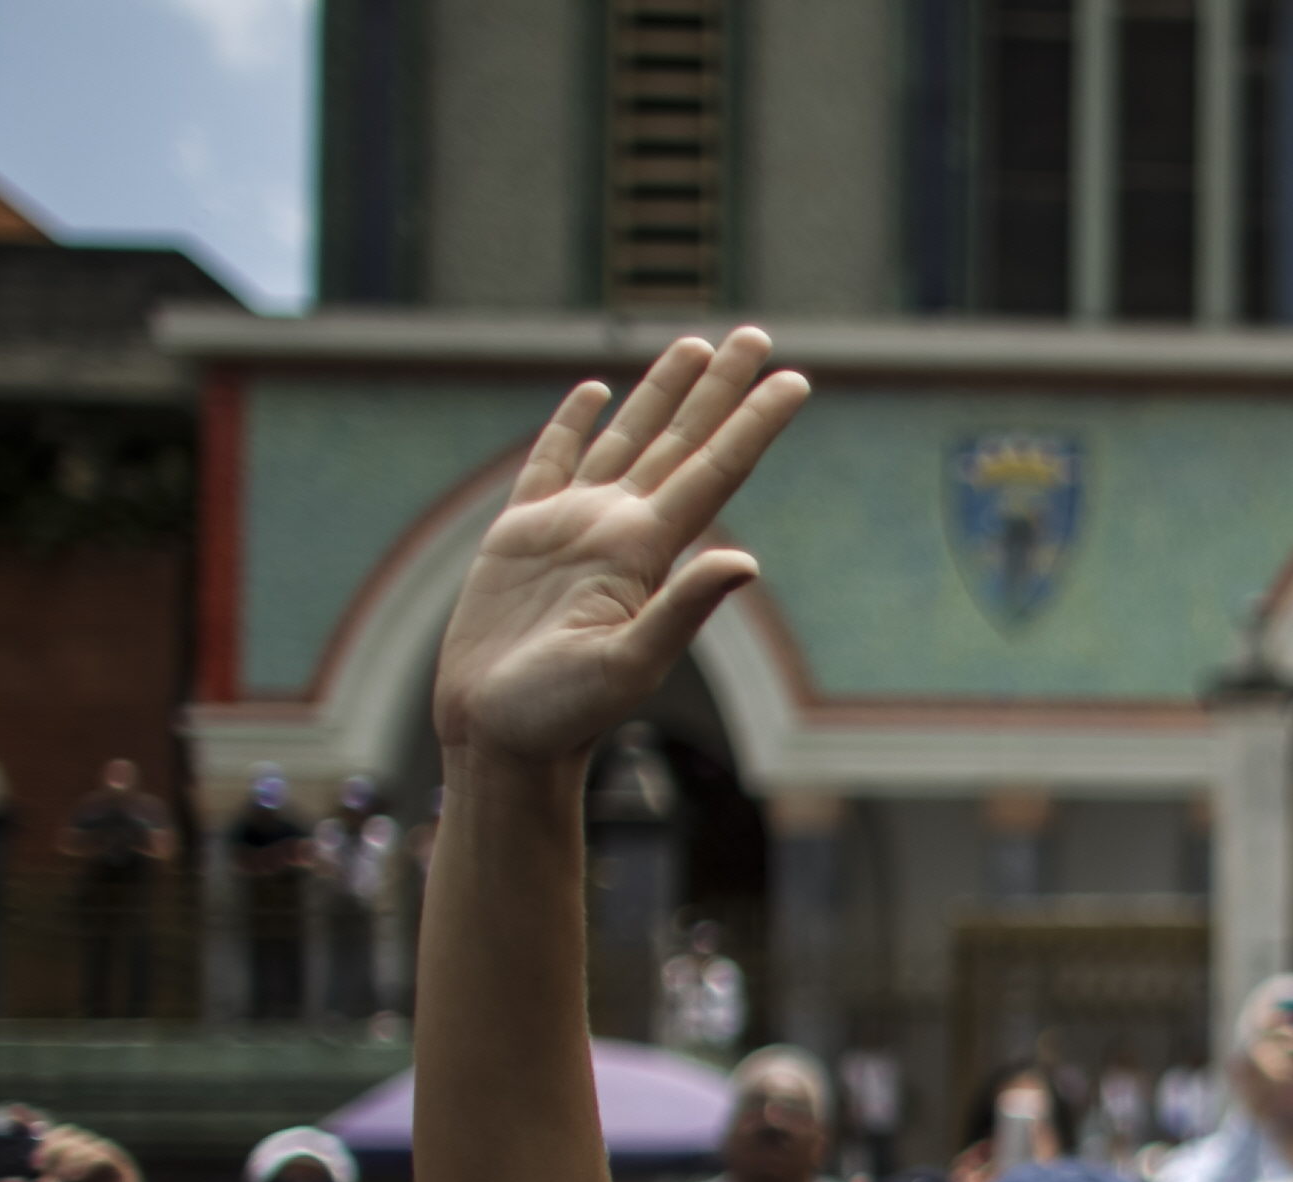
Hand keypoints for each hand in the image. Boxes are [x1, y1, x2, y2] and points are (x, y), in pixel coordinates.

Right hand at [432, 329, 810, 764]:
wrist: (498, 736)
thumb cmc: (562, 714)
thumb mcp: (628, 665)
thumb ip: (683, 610)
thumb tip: (746, 564)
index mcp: (649, 552)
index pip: (716, 471)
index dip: (754, 424)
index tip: (795, 379)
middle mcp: (619, 529)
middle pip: (681, 442)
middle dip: (718, 389)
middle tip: (754, 335)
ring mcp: (572, 528)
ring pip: (626, 441)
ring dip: (660, 394)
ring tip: (693, 344)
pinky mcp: (520, 536)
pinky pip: (551, 464)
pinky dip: (572, 424)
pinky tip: (594, 392)